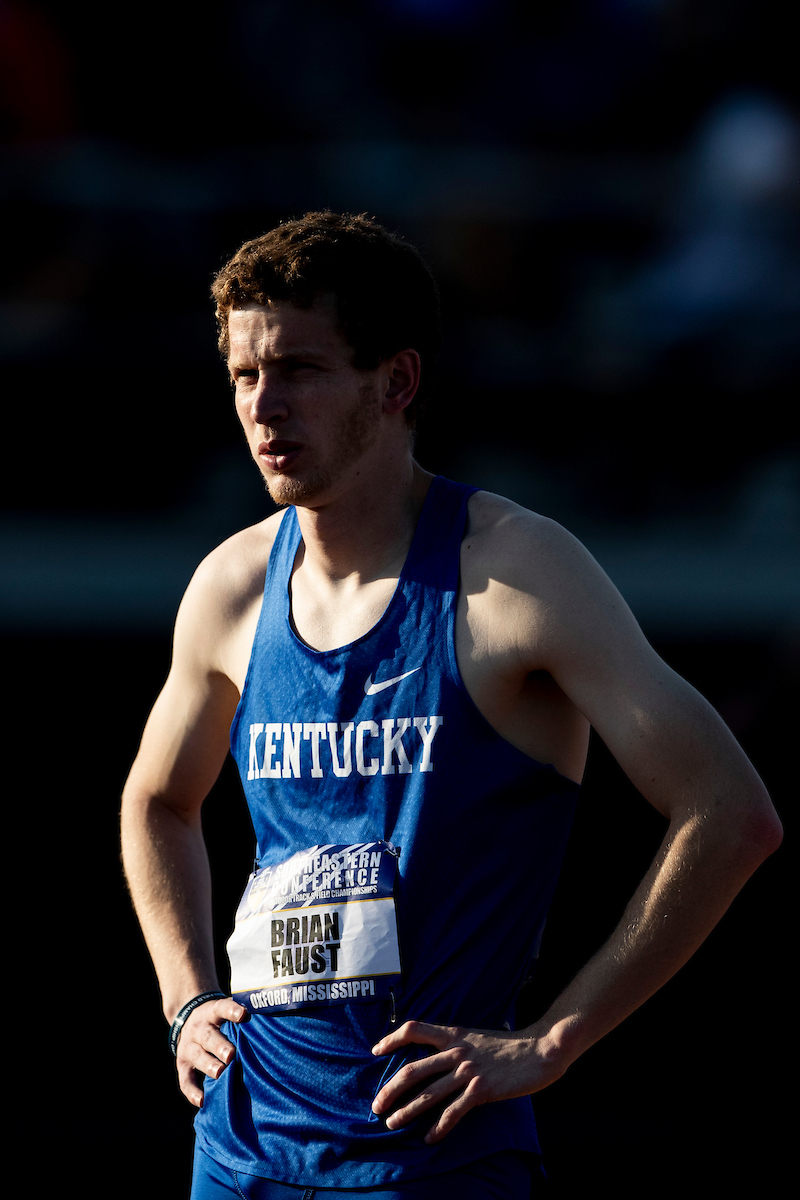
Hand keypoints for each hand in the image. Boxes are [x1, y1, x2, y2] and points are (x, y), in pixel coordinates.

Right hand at [175, 997, 247, 1106]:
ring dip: (208, 1065)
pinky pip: (185, 1080)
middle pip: (208, 1036)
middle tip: (231, 1055)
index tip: (243, 1015)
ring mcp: (188, 1047)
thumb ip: (241, 1015)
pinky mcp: (182, 1065)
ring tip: (219, 1073)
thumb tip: (273, 1019)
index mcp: (211, 1012)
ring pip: (197, 1056)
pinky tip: (202, 1101)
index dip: (231, 1011)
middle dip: (219, 1046)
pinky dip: (192, 1091)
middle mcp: (198, 1029)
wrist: (187, 1018)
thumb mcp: (223, 1010)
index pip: (221, 1008)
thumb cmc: (218, 1019)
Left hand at [370, 1020, 562, 1142]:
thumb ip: (456, 1043)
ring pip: (429, 1094)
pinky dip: (439, 1127)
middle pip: (413, 1069)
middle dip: (390, 1089)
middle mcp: (457, 1051)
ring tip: (393, 1123)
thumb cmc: (508, 1046)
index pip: (414, 1029)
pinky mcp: (482, 1090)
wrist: (540, 1050)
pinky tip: (430, 1138)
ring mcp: (469, 1070)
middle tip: (376, 1105)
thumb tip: (437, 1052)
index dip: (391, 1039)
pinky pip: (454, 1111)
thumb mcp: (476, 1036)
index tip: (375, 1051)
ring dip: (407, 1111)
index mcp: (453, 1034)